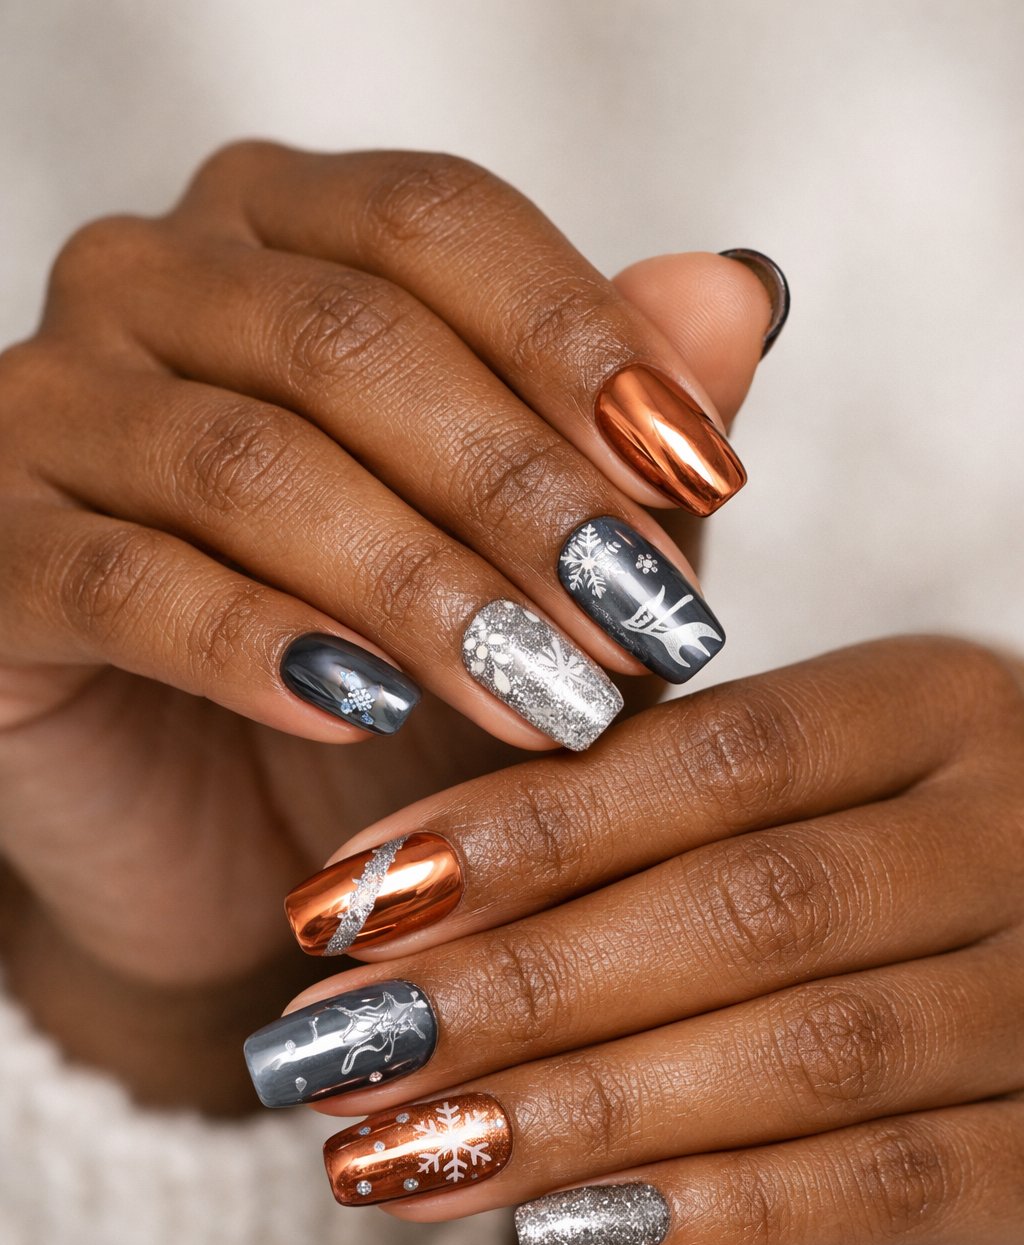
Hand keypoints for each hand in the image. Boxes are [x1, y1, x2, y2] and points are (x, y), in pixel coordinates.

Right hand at [0, 144, 772, 1104]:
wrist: (230, 838)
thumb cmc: (394, 674)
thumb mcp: (535, 559)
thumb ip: (614, 432)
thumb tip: (738, 295)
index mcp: (280, 228)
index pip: (437, 223)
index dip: (581, 342)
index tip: (703, 474)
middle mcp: (148, 281)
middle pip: (351, 340)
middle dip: (520, 492)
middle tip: (641, 622)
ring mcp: (46, 409)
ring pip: (249, 464)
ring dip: (420, 588)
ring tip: (544, 694)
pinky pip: (127, 583)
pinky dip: (257, 647)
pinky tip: (364, 711)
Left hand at [274, 638, 1023, 1244]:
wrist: (941, 1157)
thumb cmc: (793, 961)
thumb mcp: (709, 856)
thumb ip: (595, 838)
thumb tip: (371, 893)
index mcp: (940, 708)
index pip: (716, 751)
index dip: (517, 829)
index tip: (341, 904)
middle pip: (754, 899)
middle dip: (520, 981)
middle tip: (338, 1044)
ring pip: (813, 1048)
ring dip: (580, 1109)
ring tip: (396, 1154)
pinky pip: (890, 1191)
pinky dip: (713, 1215)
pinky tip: (557, 1235)